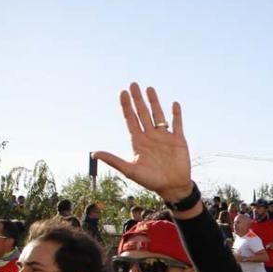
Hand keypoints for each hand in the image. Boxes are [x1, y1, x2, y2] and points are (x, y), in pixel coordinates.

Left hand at [93, 83, 192, 202]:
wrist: (172, 187)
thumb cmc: (150, 180)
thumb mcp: (130, 170)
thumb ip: (114, 160)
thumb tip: (94, 153)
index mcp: (138, 141)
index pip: (130, 119)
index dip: (126, 106)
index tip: (122, 93)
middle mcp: (150, 136)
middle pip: (142, 113)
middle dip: (138, 99)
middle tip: (133, 84)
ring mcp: (164, 137)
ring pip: (158, 115)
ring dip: (154, 102)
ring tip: (149, 89)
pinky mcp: (178, 140)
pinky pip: (177, 124)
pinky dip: (176, 114)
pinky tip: (174, 103)